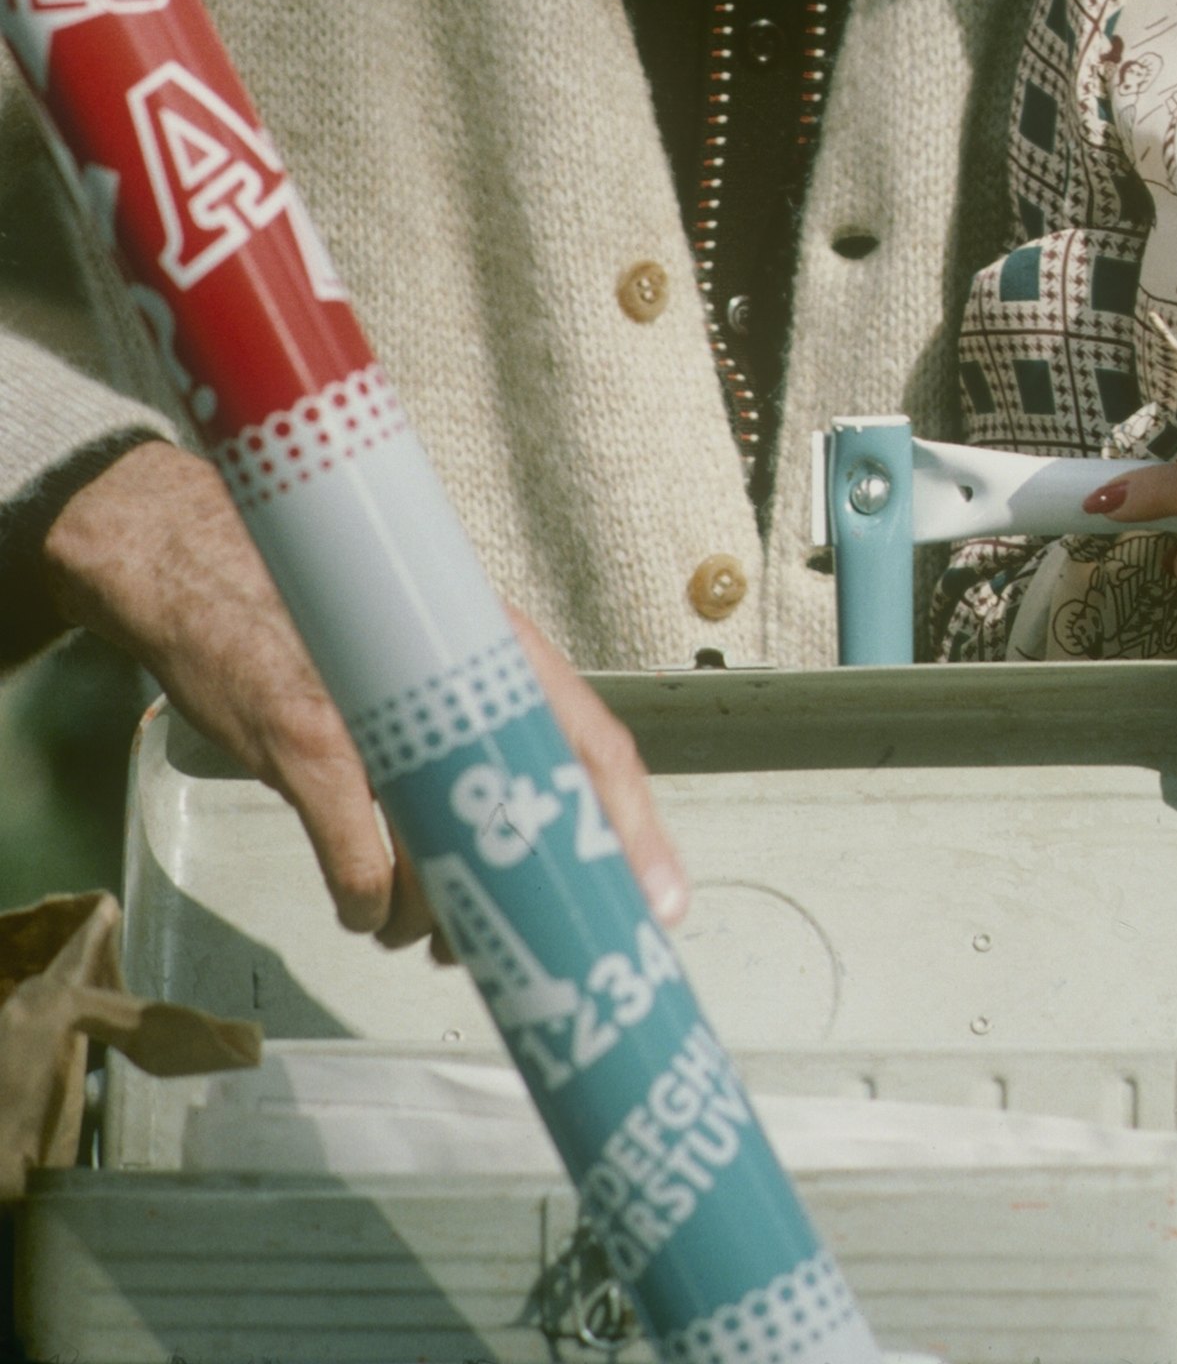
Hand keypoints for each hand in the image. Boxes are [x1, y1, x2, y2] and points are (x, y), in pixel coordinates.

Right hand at [41, 440, 685, 945]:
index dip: (636, 833)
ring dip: (426, 917)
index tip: (661, 905)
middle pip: (523, 821)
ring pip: (441, 864)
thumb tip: (519, 804)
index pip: (598, 746)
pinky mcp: (308, 742)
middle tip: (492, 939)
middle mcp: (452, 681)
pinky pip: (361, 870)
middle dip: (512, 904)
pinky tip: (360, 902)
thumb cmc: (317, 606)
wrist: (197, 554)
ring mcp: (381, 715)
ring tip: (407, 916)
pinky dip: (365, 905)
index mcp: (497, 651)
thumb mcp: (420, 642)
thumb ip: (473, 705)